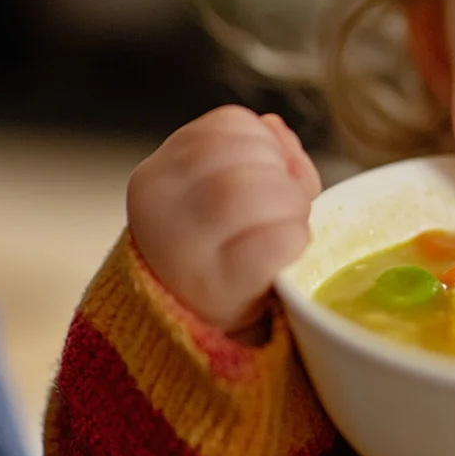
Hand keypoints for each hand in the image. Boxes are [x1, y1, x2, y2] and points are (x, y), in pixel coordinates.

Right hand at [127, 105, 322, 334]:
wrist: (193, 330)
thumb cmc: (218, 250)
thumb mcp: (223, 189)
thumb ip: (256, 150)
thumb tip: (278, 131)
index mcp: (160, 171)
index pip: (232, 125)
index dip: (269, 148)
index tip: (269, 177)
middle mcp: (159, 202)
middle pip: (252, 158)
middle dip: (285, 182)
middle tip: (282, 212)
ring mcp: (182, 246)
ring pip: (262, 192)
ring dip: (293, 210)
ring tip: (284, 231)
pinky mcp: (215, 286)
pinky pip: (277, 241)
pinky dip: (295, 241)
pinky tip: (284, 255)